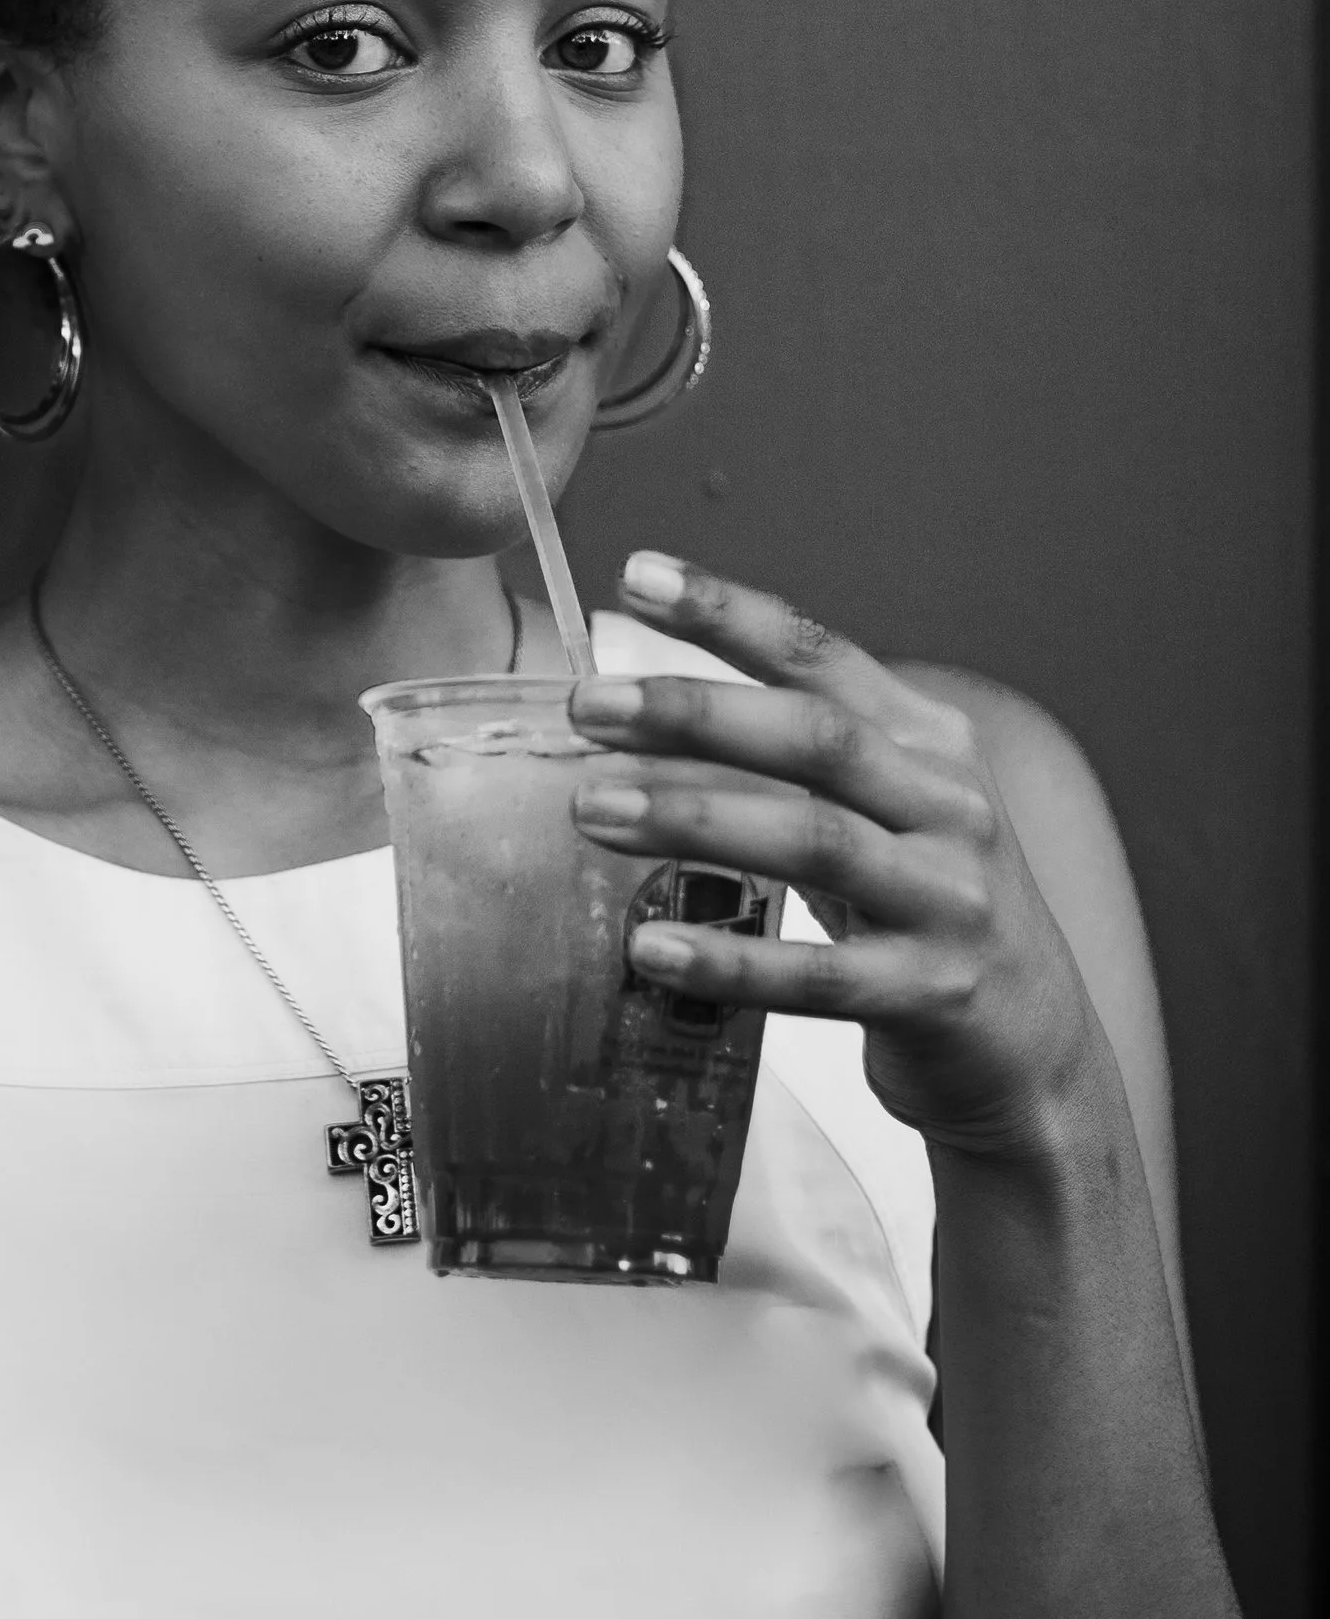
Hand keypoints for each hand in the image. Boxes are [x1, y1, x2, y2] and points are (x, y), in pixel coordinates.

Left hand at [569, 550, 1103, 1158]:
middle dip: (694, 714)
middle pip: (816, 739)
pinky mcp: (933, 994)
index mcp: (927, 744)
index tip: (639, 574)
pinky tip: (652, 949)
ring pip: (816, 843)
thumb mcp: (887, 809)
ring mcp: (950, 901)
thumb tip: (642, 714)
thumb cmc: (924, 909)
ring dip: (694, 820)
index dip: (730, 613)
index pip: (822, 656)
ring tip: (591, 809)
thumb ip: (799, 757)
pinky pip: (820, 975)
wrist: (1032, 1044)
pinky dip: (732, 961)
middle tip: (586, 708)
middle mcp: (949, 807)